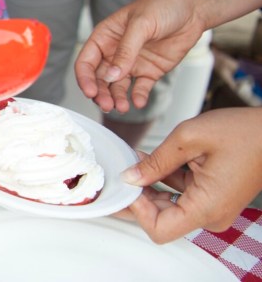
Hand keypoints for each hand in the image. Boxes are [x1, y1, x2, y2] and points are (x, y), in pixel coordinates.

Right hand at [74, 0, 204, 111]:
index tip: (91, 92)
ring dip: (117, 98)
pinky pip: (139, 88)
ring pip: (117, 86)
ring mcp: (132, 63)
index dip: (85, 78)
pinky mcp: (149, 71)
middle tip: (107, 105)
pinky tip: (138, 102)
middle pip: (99, 78)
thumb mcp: (141, 24)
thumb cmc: (164, 5)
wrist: (193, 8)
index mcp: (105, 37)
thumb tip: (112, 74)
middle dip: (100, 93)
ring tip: (122, 107)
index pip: (86, 61)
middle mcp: (115, 52)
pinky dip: (138, 97)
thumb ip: (126, 50)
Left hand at [116, 108, 261, 242]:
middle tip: (117, 174)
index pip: (159, 229)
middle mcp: (210, 214)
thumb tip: (130, 177)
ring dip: (146, 186)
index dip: (136, 210)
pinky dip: (162, 180)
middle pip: (160, 219)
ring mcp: (211, 207)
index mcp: (207, 207)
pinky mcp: (210, 197)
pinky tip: (148, 160)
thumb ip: (156, 161)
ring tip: (131, 161)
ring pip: (167, 206)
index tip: (124, 185)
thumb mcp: (188, 138)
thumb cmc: (242, 132)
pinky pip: (179, 195)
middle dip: (136, 197)